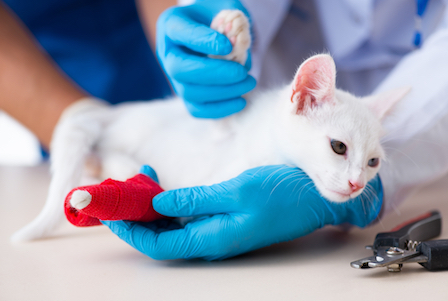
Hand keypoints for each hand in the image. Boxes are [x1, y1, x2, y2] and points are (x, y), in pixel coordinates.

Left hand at [103, 165, 382, 259]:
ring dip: (153, 209)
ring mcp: (218, 231)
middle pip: (163, 238)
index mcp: (212, 239)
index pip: (159, 245)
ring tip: (138, 182)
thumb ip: (195, 200)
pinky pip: (189, 218)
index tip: (111, 213)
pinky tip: (165, 187)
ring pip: (174, 228)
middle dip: (137, 218)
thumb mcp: (235, 191)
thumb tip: (160, 205)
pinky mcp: (224, 220)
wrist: (312, 198)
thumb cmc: (279, 193)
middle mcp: (212, 240)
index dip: (131, 232)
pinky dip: (172, 204)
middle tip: (120, 192)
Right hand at [156, 0, 255, 117]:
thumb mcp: (224, 7)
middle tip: (242, 73)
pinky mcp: (186, 95)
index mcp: (172, 24)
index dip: (205, 42)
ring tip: (249, 82)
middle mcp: (167, 52)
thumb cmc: (218, 16)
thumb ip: (233, 21)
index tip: (229, 46)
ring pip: (189, 93)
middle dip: (214, 74)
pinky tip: (241, 101)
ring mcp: (174, 77)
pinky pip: (197, 110)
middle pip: (179, 69)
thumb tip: (239, 49)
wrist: (211, 31)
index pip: (183, 33)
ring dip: (222, 92)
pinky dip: (219, 110)